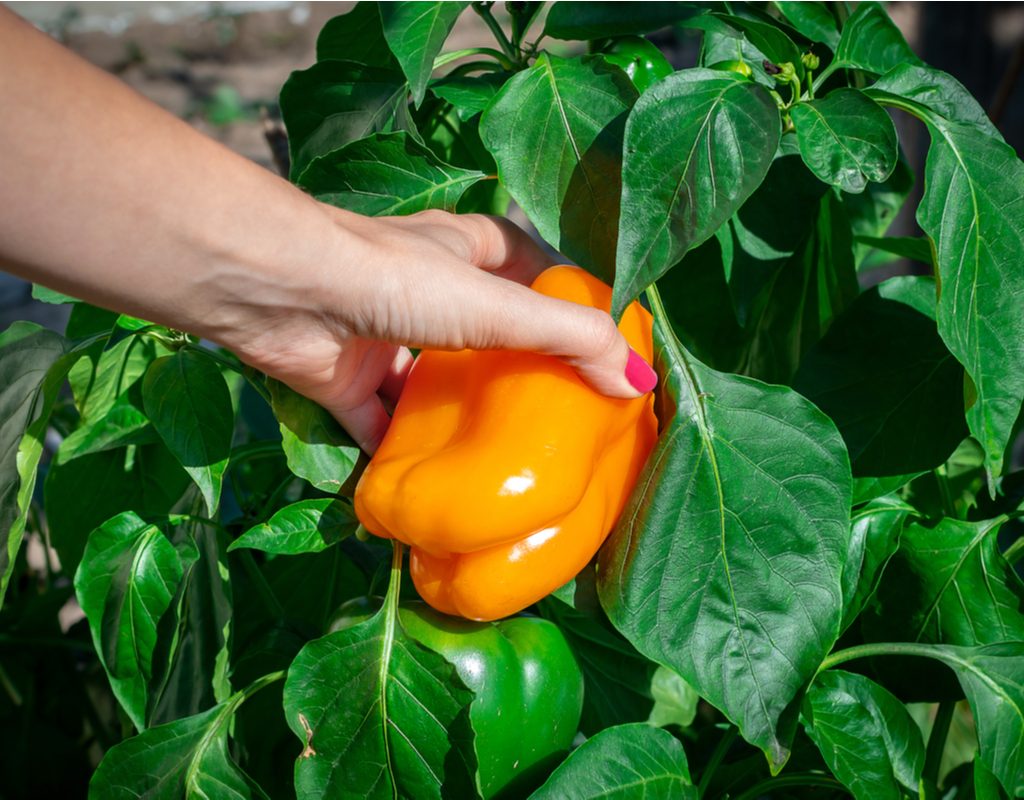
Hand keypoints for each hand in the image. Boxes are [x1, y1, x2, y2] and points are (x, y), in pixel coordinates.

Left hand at [226, 207, 656, 451]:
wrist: (278, 291)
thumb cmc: (395, 277)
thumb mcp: (498, 302)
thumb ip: (571, 338)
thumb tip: (640, 383)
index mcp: (468, 250)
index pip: (534, 271)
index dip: (569, 304)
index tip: (603, 351)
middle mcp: (427, 290)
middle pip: (488, 334)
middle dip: (520, 372)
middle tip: (563, 420)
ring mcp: (387, 337)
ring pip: (438, 385)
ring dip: (464, 419)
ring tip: (510, 463)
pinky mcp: (350, 382)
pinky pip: (387, 426)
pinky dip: (408, 455)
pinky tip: (440, 490)